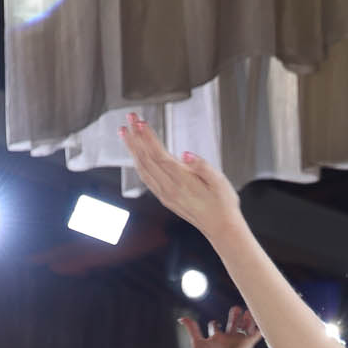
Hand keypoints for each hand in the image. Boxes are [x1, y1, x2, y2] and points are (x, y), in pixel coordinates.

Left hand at [121, 115, 243, 241]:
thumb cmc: (223, 203)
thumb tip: (187, 155)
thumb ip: (202, 166)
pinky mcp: (165, 198)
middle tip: (128, 119)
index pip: (158, 155)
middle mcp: (170, 189)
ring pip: (143, 169)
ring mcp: (165, 195)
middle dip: (135, 137)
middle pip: (146, 159)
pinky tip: (136, 155)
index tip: (139, 122)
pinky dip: (138, 163)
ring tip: (125, 133)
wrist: (222, 228)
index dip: (146, 137)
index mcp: (182, 181)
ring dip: (132, 149)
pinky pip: (146, 179)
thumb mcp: (219, 181)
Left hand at [180, 305, 261, 347]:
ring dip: (247, 319)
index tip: (214, 323)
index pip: (216, 328)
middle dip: (234, 316)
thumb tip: (181, 318)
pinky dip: (261, 327)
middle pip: (233, 324)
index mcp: (217, 339)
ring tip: (248, 310)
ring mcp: (239, 342)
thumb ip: (192, 328)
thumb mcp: (197, 342)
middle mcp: (229, 340)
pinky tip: (263, 319)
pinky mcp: (248, 344)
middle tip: (236, 308)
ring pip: (245, 327)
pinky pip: (256, 334)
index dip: (214, 324)